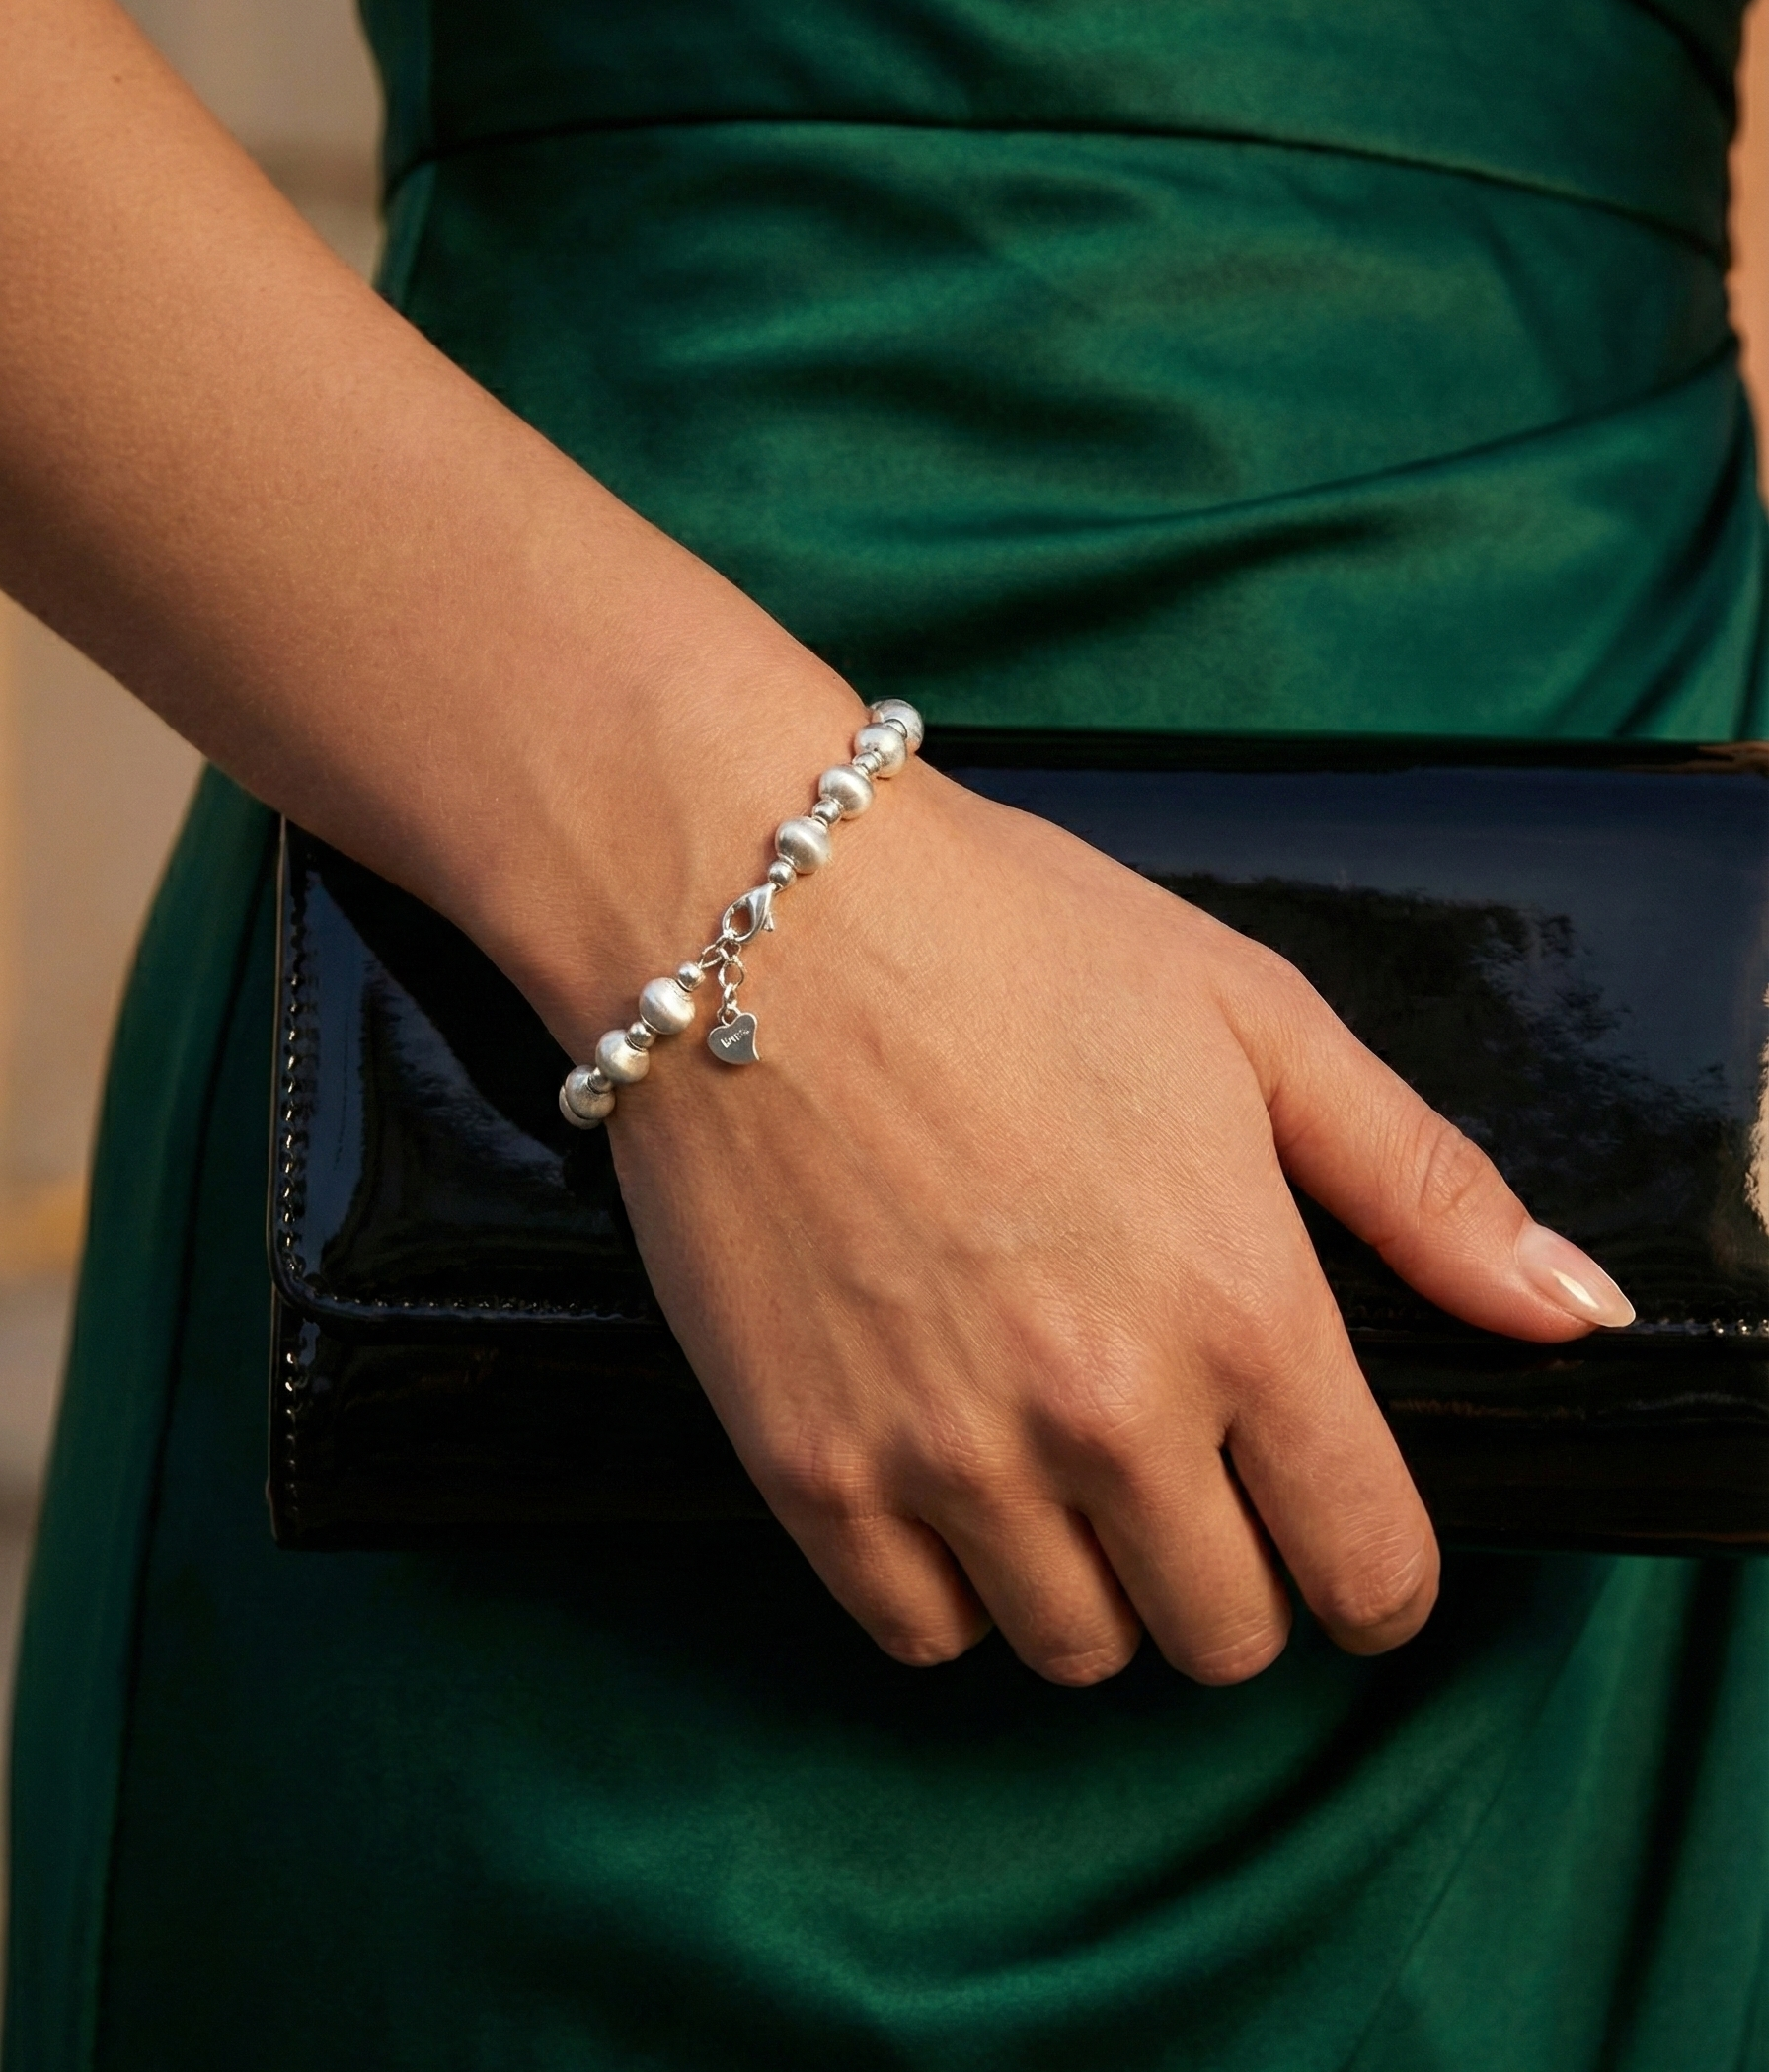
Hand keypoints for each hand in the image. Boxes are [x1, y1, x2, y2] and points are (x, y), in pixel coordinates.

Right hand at [603, 762, 1632, 1687]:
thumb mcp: (1254, 1021)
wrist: (756, 915)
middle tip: (1186, 1472)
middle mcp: (1105, 1415)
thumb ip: (1422, 1184)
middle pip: (1224, 1635)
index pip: (1369, 1570)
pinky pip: (917, 1635)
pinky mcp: (805, 1469)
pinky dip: (949, 1589)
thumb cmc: (1015, 942)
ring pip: (1073, 1651)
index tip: (1336, 1532)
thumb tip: (1571, 1312)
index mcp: (1242, 1310)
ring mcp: (945, 1455)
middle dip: (1235, 1575)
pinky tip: (949, 1477)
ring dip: (1091, 1584)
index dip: (1376, 1574)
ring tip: (1058, 1464)